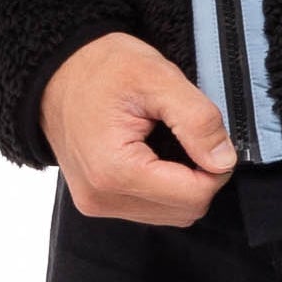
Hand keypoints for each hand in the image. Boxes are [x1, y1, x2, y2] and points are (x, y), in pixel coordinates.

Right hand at [40, 32, 241, 224]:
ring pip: (170, 214)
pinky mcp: (97, 201)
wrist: (57, 70)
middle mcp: (102, 198)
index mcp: (115, 171)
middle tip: (187, 132)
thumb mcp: (157, 77)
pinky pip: (149, 208)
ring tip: (165, 139)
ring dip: (181, 182)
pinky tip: (153, 152)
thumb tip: (224, 160)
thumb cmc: (102, 67)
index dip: (215, 166)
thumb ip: (196, 119)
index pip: (194, 196)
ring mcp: (96, 204)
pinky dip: (163, 185)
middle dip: (199, 174)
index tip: (208, 133)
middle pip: (184, 210)